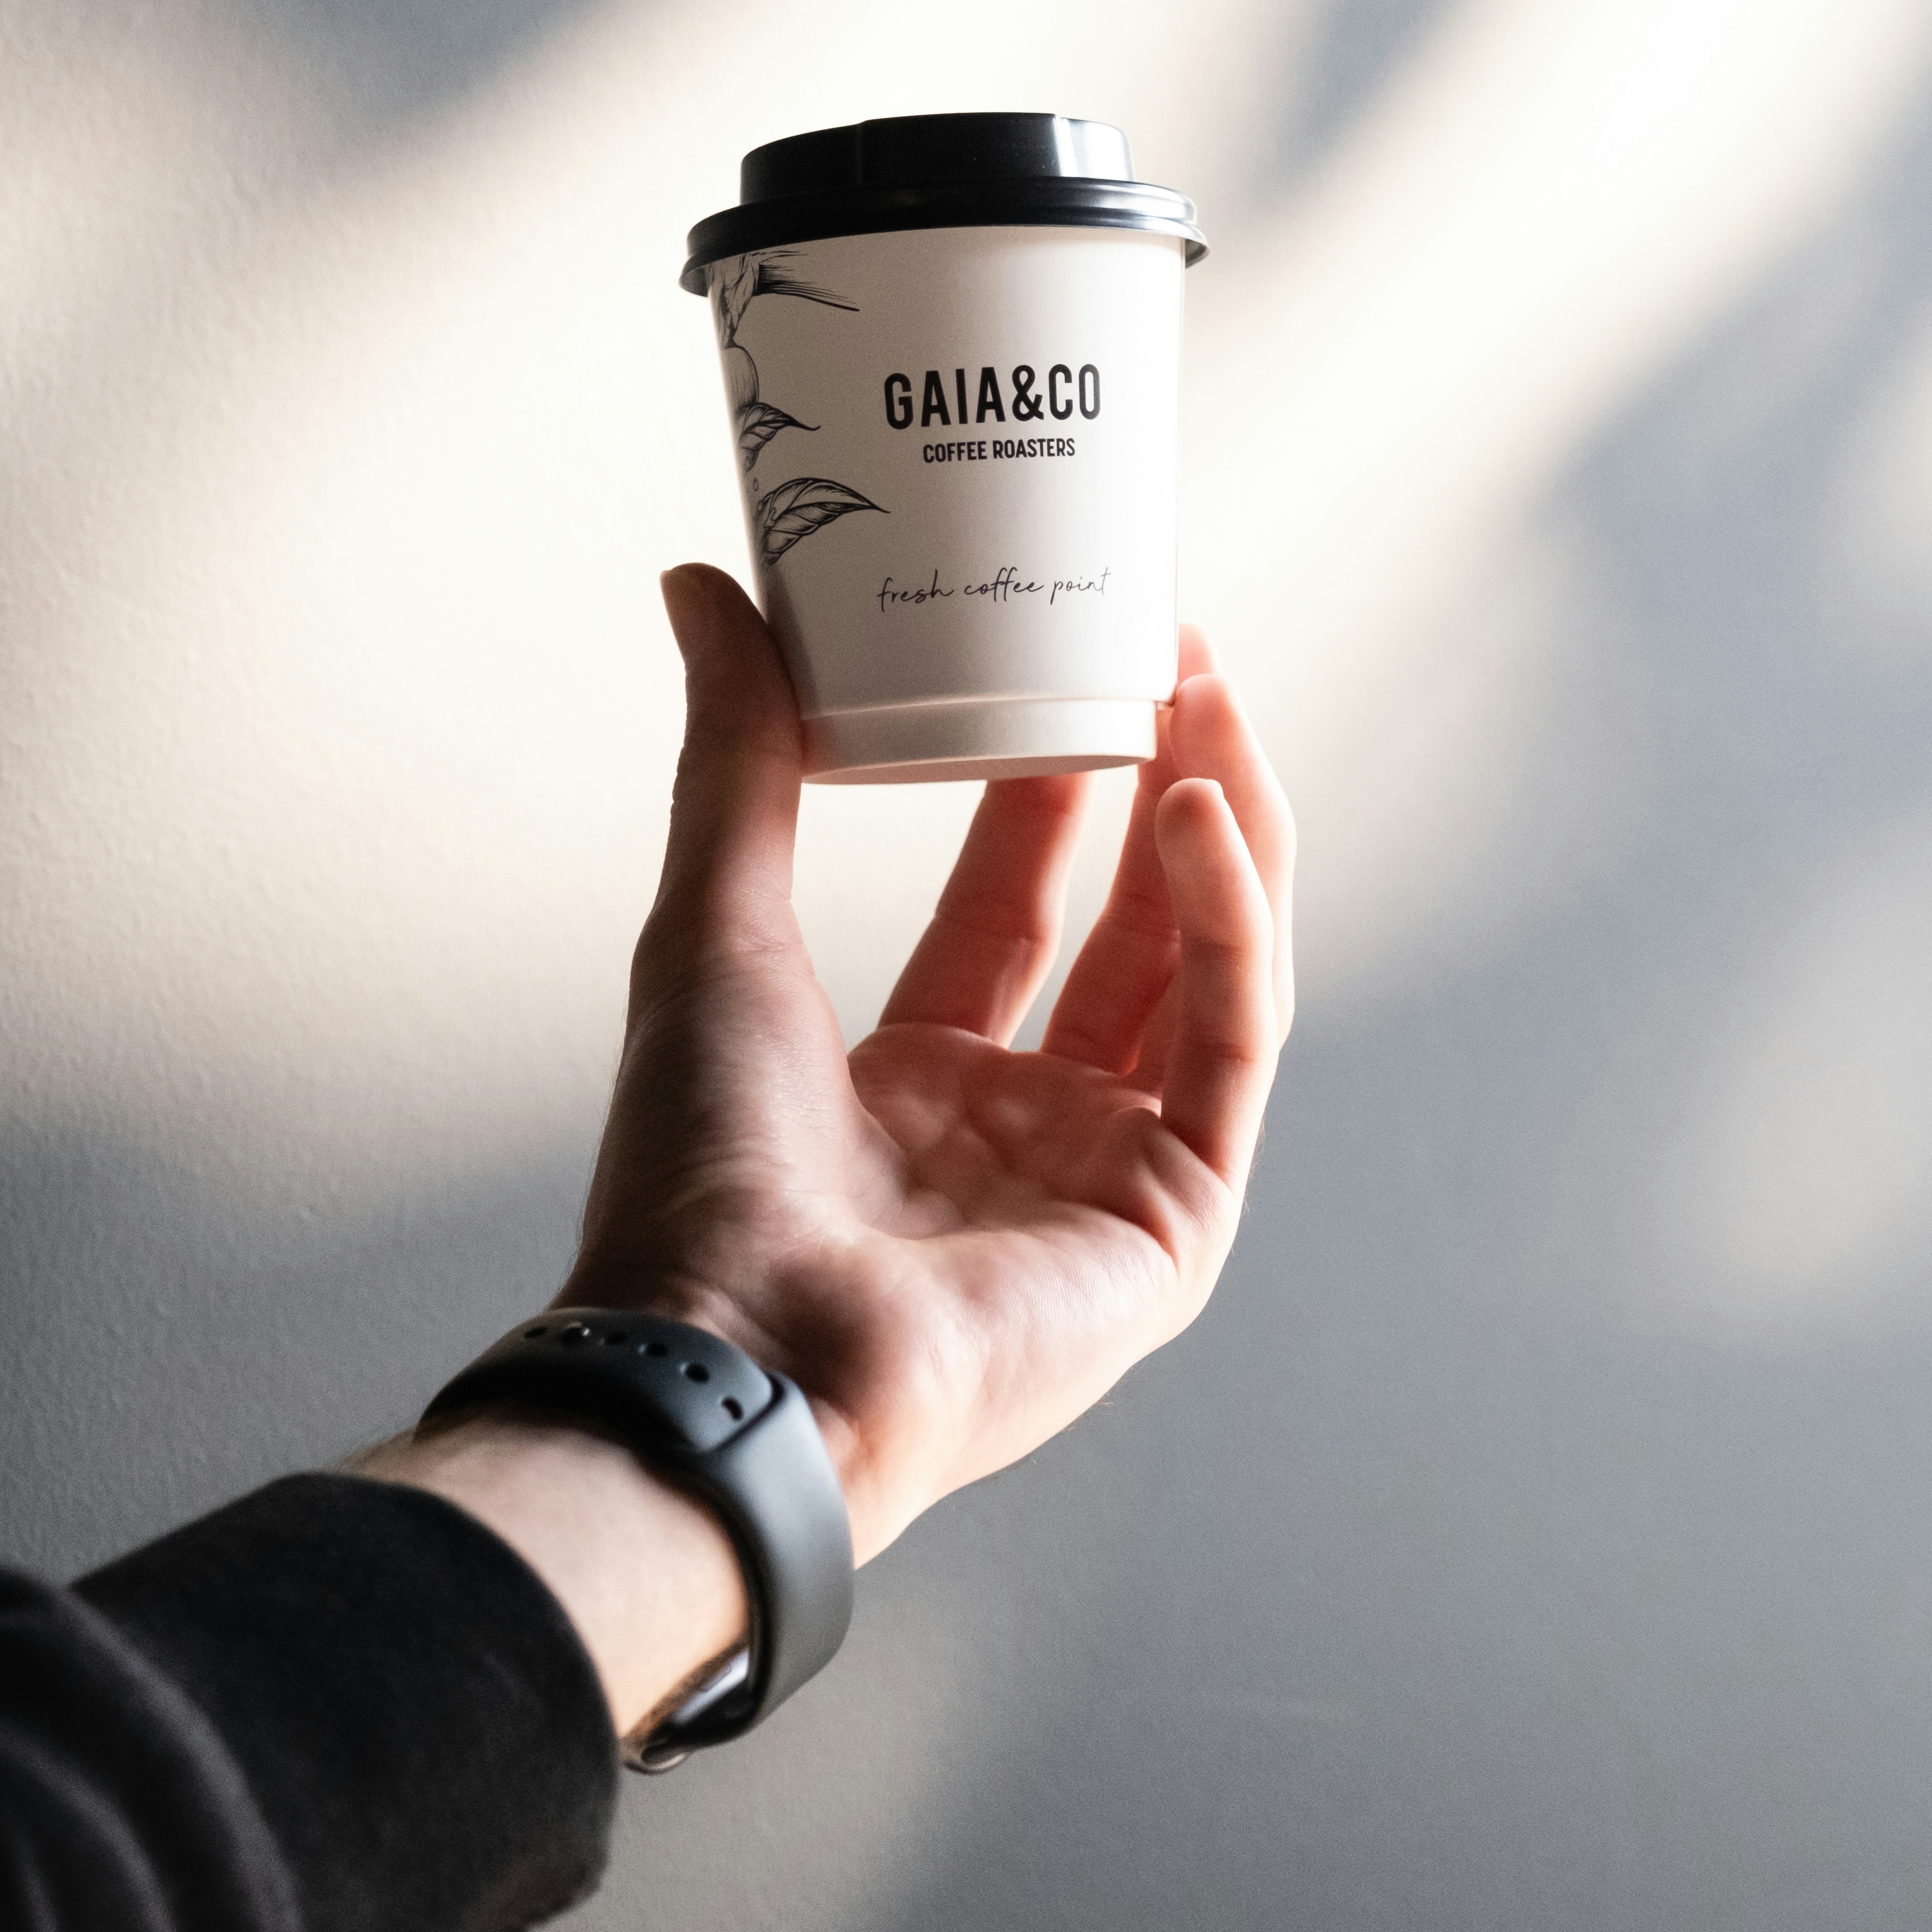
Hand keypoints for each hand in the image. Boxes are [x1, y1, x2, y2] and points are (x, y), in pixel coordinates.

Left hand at [563, 566, 1295, 1563]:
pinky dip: (1232, 924)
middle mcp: (1020, 1138)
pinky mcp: (1174, 1226)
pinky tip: (1202, 811)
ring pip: (1205, 977)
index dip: (1055, 790)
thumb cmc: (699, 1171)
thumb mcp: (711, 927)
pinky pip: (1230, 1046)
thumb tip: (702, 585)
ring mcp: (1105, 1185)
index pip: (1011, 912)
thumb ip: (733, 758)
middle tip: (1181, 652)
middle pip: (1129, 936)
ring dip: (1222, 830)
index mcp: (911, 1093)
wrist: (736, 1346)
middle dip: (1163, 786)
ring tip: (1212, 694)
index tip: (1083, 663)